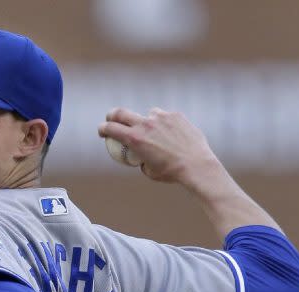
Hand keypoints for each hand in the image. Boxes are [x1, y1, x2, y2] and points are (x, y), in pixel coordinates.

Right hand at [98, 107, 222, 186]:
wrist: (196, 165)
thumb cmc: (171, 172)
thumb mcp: (149, 170)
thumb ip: (141, 158)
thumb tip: (140, 155)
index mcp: (135, 139)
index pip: (110, 128)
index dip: (102, 128)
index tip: (102, 131)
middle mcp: (145, 125)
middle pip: (120, 113)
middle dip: (112, 116)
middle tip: (112, 120)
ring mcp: (161, 117)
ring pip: (147, 114)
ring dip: (146, 121)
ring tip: (157, 135)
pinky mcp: (175, 115)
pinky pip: (164, 117)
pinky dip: (164, 124)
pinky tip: (172, 135)